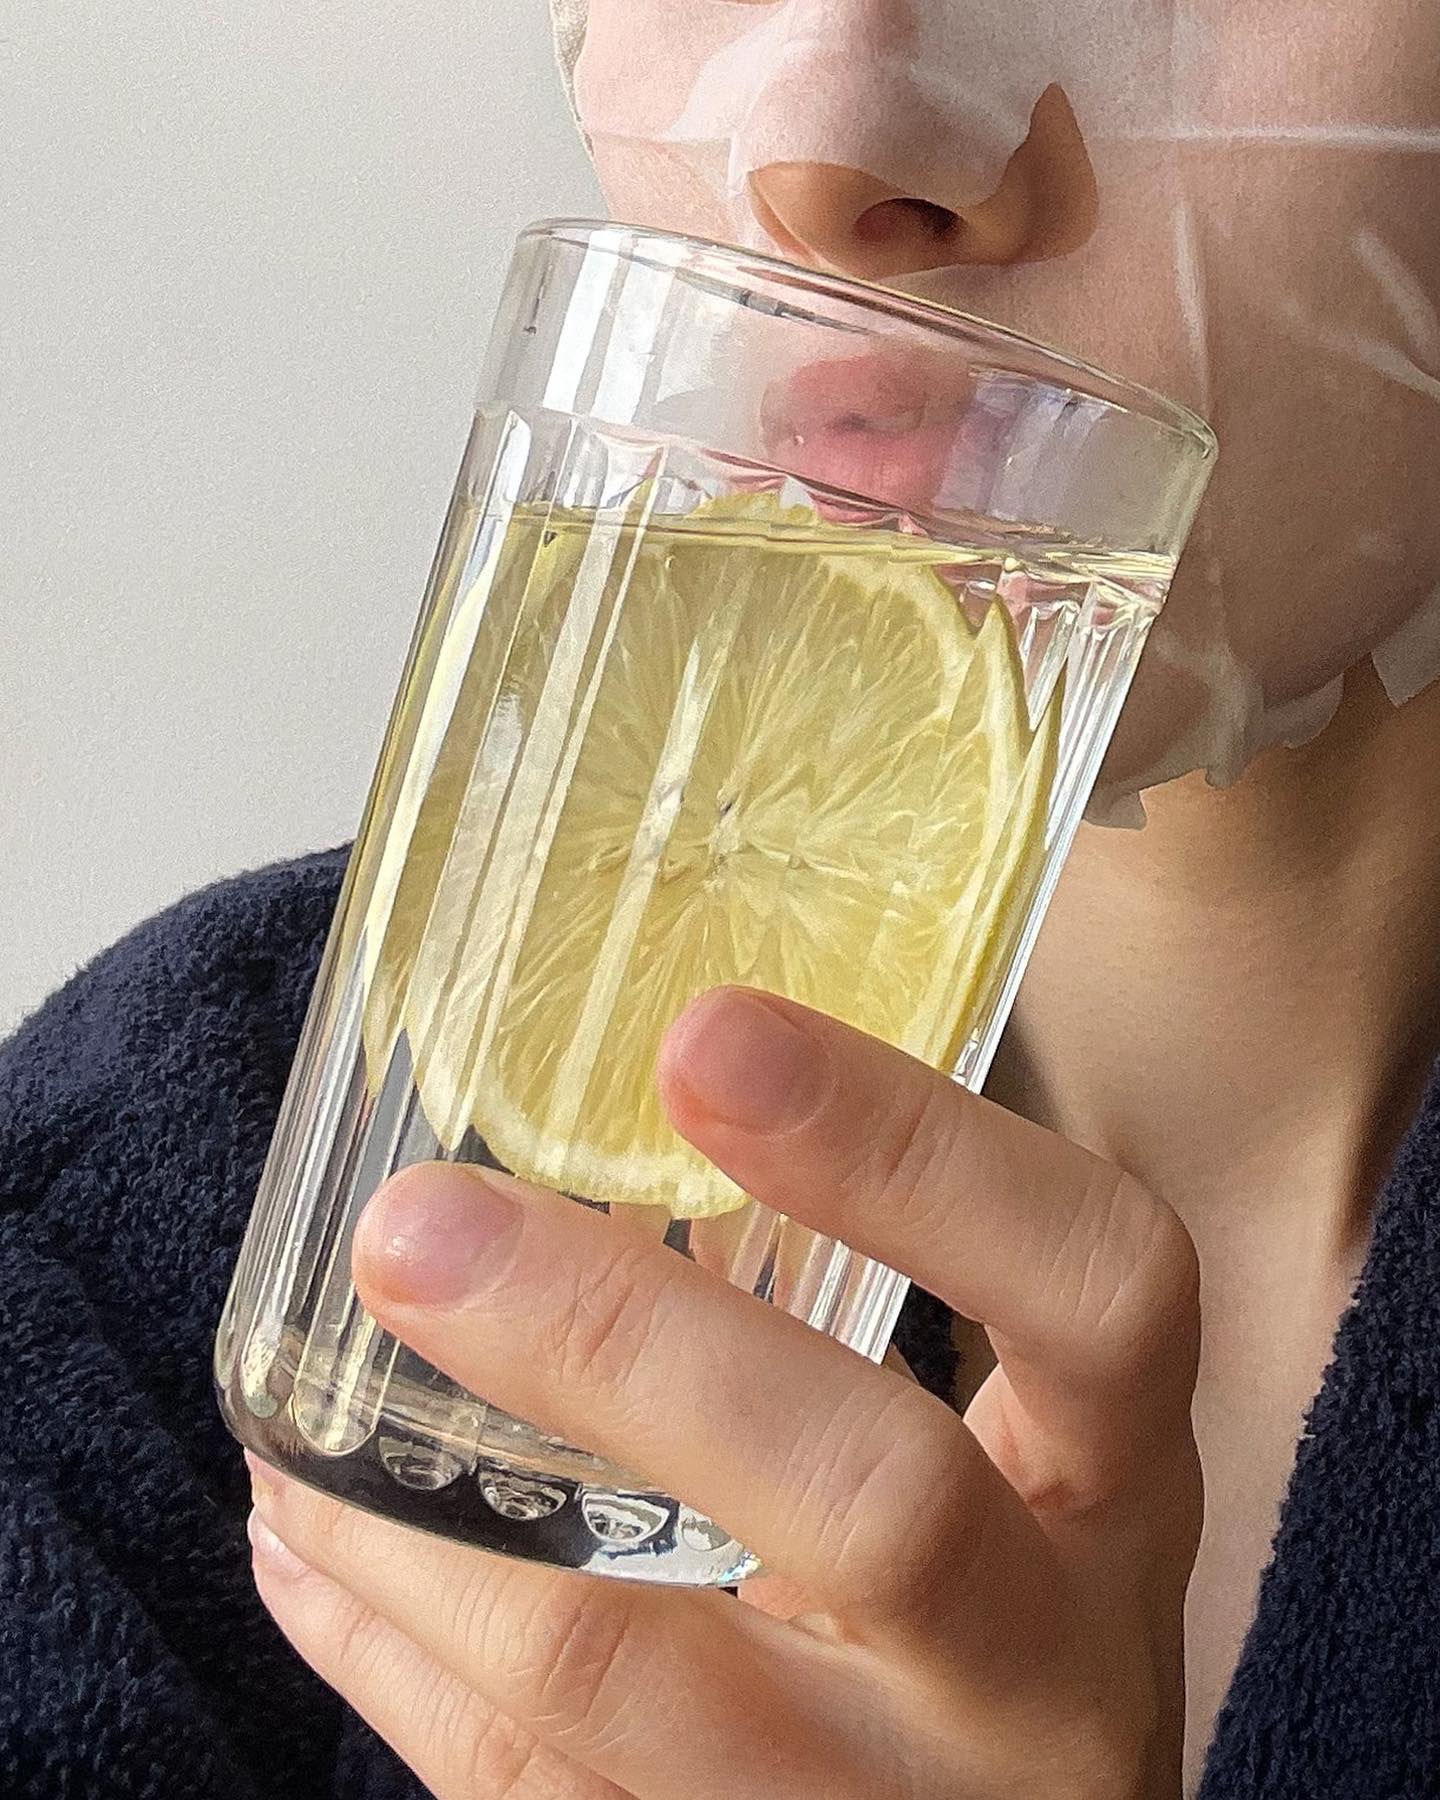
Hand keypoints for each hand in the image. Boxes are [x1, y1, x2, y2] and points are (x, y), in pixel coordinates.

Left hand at [246, 986, 1201, 1798]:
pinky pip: (532, 1798)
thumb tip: (624, 1106)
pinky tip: (323, 1547)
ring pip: (637, 1685)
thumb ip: (855, 1309)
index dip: (917, 1155)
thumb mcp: (1007, 1456)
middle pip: (878, 1506)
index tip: (706, 1034)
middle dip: (620, 1344)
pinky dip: (399, 1657)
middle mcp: (1040, 1676)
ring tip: (300, 1428)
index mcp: (1115, 1494)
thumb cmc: (996, 1609)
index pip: (1098, 1290)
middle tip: (415, 1227)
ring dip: (432, 1539)